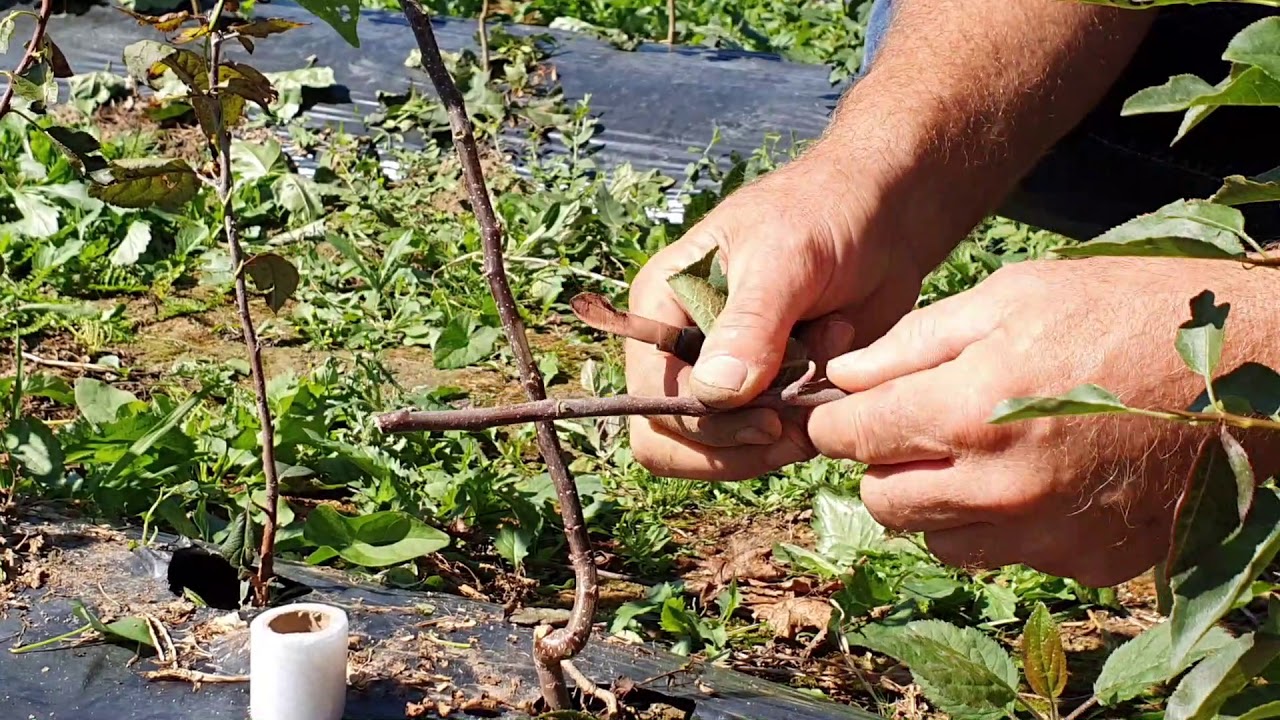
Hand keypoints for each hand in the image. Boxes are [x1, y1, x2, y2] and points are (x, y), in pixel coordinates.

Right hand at [624, 149, 931, 480]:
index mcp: (660, 312)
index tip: (769, 423)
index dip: (702, 426)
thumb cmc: (821, 214)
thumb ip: (749, 326)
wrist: (883, 216)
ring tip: (825, 376)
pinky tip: (836, 374)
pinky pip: (773, 442)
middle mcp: (683, 352)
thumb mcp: (783, 259)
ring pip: (725, 451)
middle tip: (794, 430)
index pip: (651, 402)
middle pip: (674, 442)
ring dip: (780, 434)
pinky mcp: (771, 394)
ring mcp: (727, 378)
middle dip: (736, 447)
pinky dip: (807, 425)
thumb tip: (714, 393)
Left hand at [808, 256, 1279, 586]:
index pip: (850, 438)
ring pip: (936, 538)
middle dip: (880, 463)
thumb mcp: (1015, 296)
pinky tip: (1035, 475)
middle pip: (881, 500)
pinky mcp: (1087, 561)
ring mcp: (1045, 533)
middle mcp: (999, 487)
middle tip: (910, 427)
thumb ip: (916, 342)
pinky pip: (1005, 554)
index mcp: (970, 410)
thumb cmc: (1130, 313)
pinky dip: (999, 523)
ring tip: (976, 450)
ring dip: (935, 500)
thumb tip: (844, 376)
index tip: (844, 409)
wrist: (1255, 373)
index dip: (835, 421)